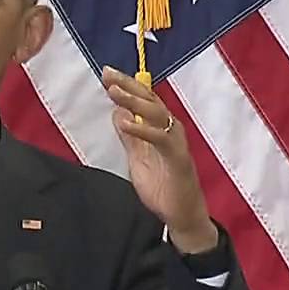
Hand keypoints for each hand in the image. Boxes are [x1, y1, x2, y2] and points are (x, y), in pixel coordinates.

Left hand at [102, 66, 217, 253]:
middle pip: (150, 100)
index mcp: (161, 127)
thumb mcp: (138, 157)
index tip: (106, 74)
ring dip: (134, 102)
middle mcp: (171, 129)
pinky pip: (161, 139)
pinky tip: (126, 123)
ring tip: (114, 92)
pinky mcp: (178, 159)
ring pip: (157, 114)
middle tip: (108, 75)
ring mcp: (175, 143)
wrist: (181, 215)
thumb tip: (117, 113)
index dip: (126, 85)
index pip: (143, 99)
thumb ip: (129, 136)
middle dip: (128, 85)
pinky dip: (144, 130)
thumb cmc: (163, 186)